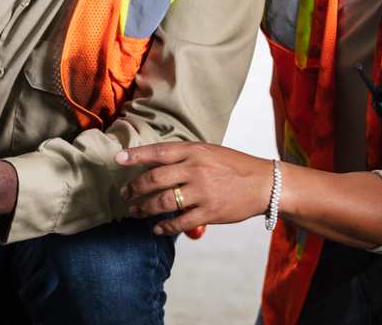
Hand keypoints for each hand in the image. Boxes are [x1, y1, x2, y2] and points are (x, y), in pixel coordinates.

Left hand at [115, 142, 273, 235]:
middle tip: (125, 195)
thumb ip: (182, 156)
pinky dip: (164, 227)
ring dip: (144, 208)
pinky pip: (180, 222)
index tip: (117, 159)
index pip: (158, 152)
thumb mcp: (208, 152)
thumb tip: (151, 162)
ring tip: (134, 212)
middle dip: (135, 188)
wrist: (264, 183)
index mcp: (194, 151)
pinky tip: (156, 229)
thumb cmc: (233, 165)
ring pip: (163, 202)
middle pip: (155, 179)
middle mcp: (195, 170)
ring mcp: (202, 192)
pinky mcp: (210, 212)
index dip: (135, 155)